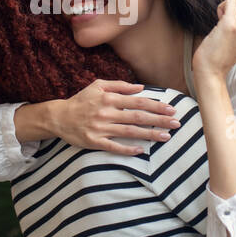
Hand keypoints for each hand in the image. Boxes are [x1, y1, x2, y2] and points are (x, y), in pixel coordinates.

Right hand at [52, 79, 183, 154]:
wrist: (59, 117)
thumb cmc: (81, 100)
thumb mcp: (98, 86)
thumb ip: (120, 86)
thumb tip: (140, 87)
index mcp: (109, 99)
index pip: (138, 101)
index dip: (156, 105)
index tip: (171, 109)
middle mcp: (106, 113)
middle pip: (138, 117)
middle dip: (159, 120)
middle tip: (176, 123)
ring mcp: (100, 128)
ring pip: (130, 132)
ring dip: (149, 134)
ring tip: (166, 137)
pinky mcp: (94, 141)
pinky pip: (113, 147)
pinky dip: (128, 149)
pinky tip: (141, 150)